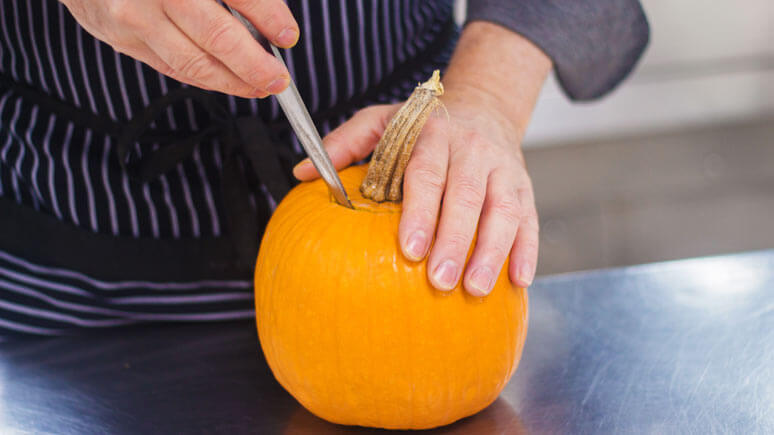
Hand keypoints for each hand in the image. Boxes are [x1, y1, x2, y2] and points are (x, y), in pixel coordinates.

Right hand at [60, 0, 297, 97]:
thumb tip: (272, 21)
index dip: (268, 16)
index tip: (287, 35)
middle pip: (217, 35)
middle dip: (255, 64)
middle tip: (279, 79)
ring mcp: (136, 19)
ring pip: (195, 63)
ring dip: (234, 82)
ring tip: (259, 87)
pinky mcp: (125, 41)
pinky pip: (174, 69)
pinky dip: (206, 79)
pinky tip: (228, 82)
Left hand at [294, 22, 550, 294]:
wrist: (482, 106)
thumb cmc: (423, 126)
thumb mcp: (383, 119)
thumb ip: (345, 142)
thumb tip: (302, 173)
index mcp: (434, 134)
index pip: (426, 173)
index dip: (420, 211)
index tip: (409, 249)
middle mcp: (472, 150)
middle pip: (467, 197)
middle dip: (454, 241)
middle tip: (440, 282)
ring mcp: (503, 169)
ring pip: (503, 211)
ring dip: (492, 252)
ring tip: (476, 289)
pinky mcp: (524, 187)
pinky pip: (530, 219)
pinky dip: (527, 250)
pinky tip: (518, 280)